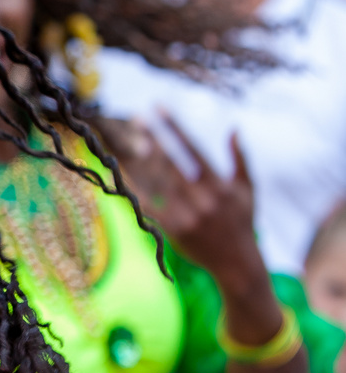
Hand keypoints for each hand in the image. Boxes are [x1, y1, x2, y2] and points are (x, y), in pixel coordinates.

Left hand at [119, 114, 260, 282]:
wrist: (238, 265)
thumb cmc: (242, 221)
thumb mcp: (247, 191)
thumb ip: (240, 159)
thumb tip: (233, 128)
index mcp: (221, 187)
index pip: (193, 149)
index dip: (175, 127)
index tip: (160, 108)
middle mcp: (203, 201)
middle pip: (171, 163)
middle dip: (155, 138)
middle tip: (138, 117)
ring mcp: (187, 217)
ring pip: (158, 181)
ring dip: (143, 159)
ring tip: (133, 140)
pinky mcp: (173, 231)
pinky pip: (149, 204)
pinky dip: (136, 187)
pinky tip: (124, 171)